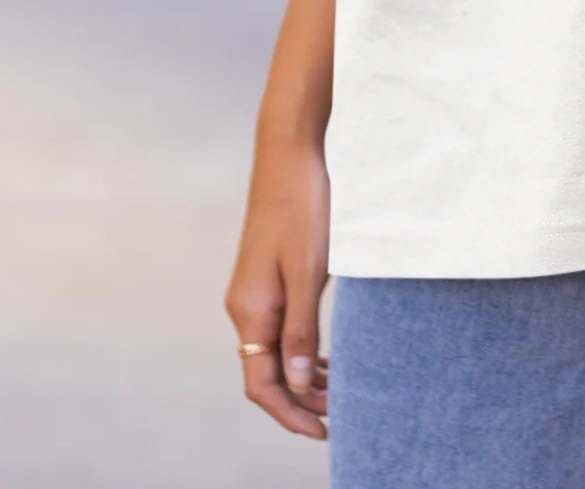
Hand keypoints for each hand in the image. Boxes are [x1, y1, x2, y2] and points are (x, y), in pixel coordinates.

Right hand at [224, 136, 332, 438]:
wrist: (288, 153)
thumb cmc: (302, 206)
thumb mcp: (309, 271)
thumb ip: (302, 329)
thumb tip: (299, 384)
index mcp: (251, 311)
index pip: (261, 386)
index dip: (290, 414)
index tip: (323, 431)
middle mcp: (244, 307)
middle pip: (265, 373)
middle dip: (300, 400)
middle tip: (340, 416)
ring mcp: (252, 291)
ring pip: (273, 351)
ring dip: (302, 375)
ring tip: (339, 391)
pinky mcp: (264, 276)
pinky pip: (277, 328)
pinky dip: (300, 349)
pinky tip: (324, 354)